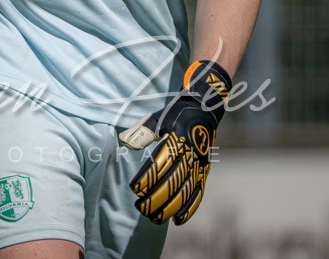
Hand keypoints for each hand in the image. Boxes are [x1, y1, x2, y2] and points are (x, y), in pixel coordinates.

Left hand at [119, 59, 230, 225]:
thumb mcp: (159, 118)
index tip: (134, 188)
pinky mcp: (205, 172)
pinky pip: (199, 194)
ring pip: (185, 191)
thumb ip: (143, 131)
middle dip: (156, 197)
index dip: (147, 177)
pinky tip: (177, 220)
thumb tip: (124, 142)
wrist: (204, 110)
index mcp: (178, 138)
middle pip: (173, 181)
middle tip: (139, 208)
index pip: (161, 163)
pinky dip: (189, 209)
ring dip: (170, 207)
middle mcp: (191, 154)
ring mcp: (200, 165)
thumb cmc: (175, 115)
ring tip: (154, 218)